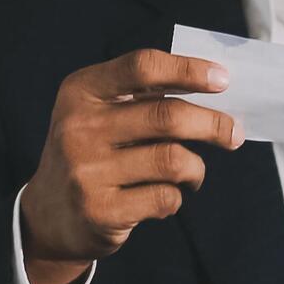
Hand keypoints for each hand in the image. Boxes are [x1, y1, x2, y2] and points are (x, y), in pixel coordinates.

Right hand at [19, 49, 239, 283]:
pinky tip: (166, 198)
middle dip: (212, 124)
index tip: (223, 79)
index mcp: (81, 91)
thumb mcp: (99, 113)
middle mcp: (79, 128)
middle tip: (234, 133)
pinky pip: (165, 198)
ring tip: (193, 174)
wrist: (48, 215)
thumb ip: (143, 97)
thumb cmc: (91, 153)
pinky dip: (177, 197)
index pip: (143, 67)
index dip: (189, 70)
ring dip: (195, 168)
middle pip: (166, 116)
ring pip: (172, 160)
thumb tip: (215, 87)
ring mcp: (86, 171)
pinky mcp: (100, 211)